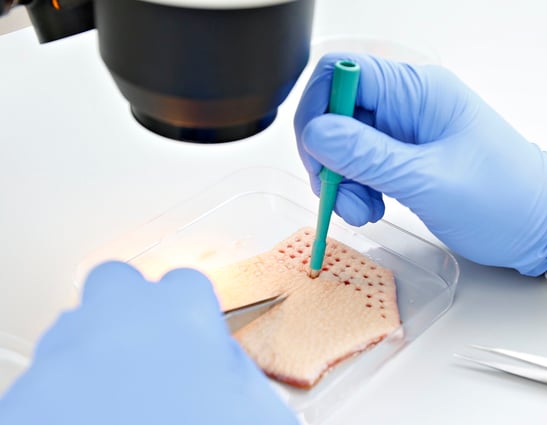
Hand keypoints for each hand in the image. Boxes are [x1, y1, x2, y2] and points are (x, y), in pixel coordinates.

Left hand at [0, 262, 296, 424]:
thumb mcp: (254, 407)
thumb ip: (239, 369)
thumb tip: (224, 360)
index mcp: (180, 316)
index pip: (186, 285)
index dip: (192, 313)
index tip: (191, 338)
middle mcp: (117, 321)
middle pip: (115, 283)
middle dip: (128, 308)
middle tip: (144, 349)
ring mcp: (63, 357)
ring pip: (73, 328)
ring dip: (94, 353)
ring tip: (116, 399)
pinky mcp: (24, 399)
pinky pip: (43, 383)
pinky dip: (61, 400)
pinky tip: (89, 423)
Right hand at [294, 53, 546, 275]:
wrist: (540, 225)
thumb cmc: (503, 199)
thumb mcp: (429, 180)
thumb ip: (368, 156)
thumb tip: (316, 133)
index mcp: (416, 91)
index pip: (342, 73)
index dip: (317, 109)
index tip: (317, 154)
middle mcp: (406, 104)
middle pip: (336, 112)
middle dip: (327, 156)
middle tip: (336, 194)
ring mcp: (404, 131)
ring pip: (343, 143)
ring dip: (341, 179)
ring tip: (362, 211)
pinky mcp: (404, 156)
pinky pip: (361, 164)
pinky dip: (355, 188)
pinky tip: (371, 208)